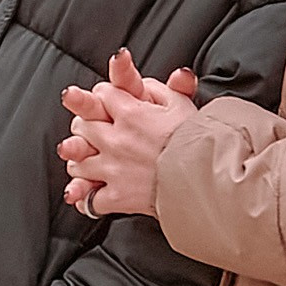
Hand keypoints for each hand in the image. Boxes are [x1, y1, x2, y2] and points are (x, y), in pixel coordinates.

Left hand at [58, 50, 199, 217]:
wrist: (208, 176)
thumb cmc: (198, 141)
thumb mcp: (182, 104)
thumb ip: (158, 89)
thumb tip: (142, 84)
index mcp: (130, 114)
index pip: (101, 94)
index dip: (104, 95)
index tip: (107, 101)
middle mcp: (115, 140)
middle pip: (81, 126)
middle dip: (85, 125)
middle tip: (90, 130)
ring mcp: (113, 170)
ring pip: (78, 163)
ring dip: (81, 161)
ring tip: (89, 162)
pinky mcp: (118, 196)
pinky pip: (91, 200)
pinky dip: (88, 200)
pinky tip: (90, 196)